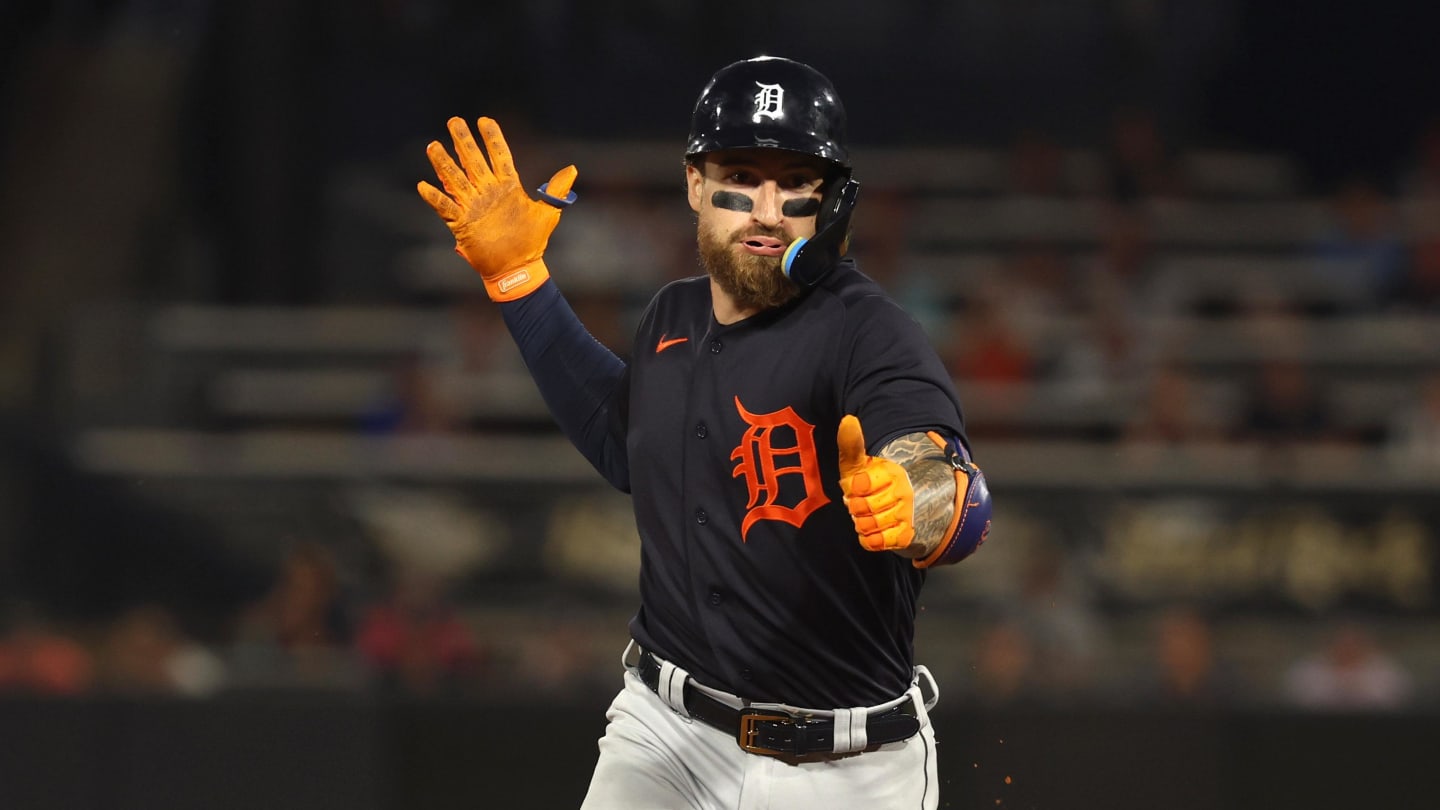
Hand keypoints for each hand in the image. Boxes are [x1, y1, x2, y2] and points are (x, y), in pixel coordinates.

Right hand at [417, 116, 577, 300]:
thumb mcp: (547, 214)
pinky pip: (445, 207)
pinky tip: (423, 185)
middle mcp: (487, 192)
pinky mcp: (462, 223)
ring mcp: (473, 206)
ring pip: (455, 179)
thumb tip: (572, 168)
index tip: (484, 120)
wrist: (518, 269)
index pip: (499, 156)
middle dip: (463, 141)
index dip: (492, 139)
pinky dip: (434, 198)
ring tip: (433, 145)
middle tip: (454, 121)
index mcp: (507, 187)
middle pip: (473, 161)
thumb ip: (556, 191)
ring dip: (444, 163)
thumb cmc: (532, 242)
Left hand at [836, 415, 914, 550]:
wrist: (894, 506)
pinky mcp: (905, 536)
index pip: (860, 486)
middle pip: (863, 509)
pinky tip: (872, 530)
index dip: (852, 489)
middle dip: (855, 508)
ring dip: (861, 524)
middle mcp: (903, 493)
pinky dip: (869, 539)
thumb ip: (851, 444)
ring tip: (866, 516)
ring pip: (869, 527)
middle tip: (860, 504)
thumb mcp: (858, 463)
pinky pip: (877, 543)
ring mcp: (906, 515)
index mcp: (892, 472)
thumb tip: (848, 420)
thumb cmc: (868, 482)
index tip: (857, 487)